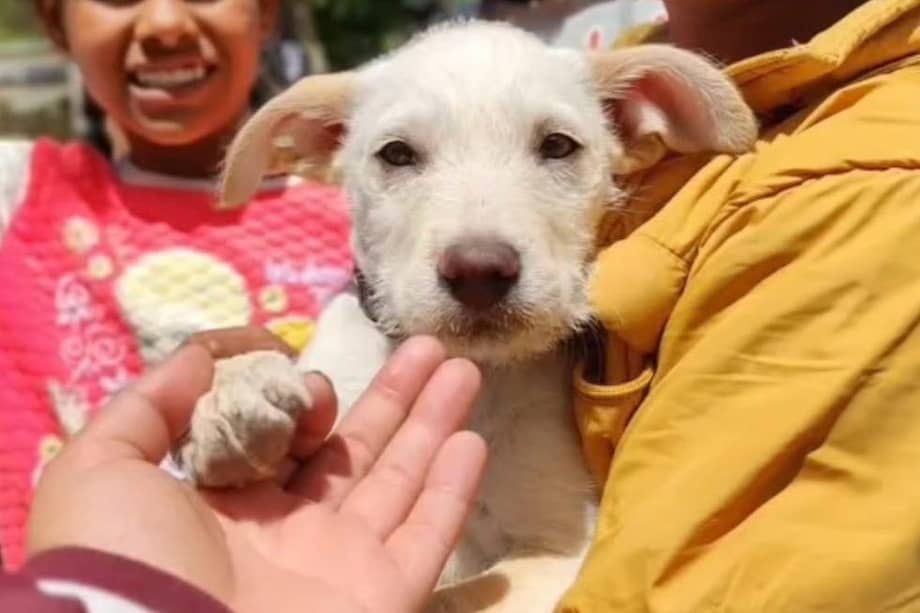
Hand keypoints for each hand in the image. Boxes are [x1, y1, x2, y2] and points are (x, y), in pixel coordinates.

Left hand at [28, 333, 486, 612]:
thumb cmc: (122, 558)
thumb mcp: (103, 467)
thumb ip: (150, 405)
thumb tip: (206, 357)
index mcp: (231, 506)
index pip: (286, 442)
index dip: (304, 402)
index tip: (308, 376)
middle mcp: (292, 533)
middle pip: (359, 451)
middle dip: (395, 397)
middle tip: (430, 347)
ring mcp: (341, 565)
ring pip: (401, 482)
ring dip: (434, 423)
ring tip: (463, 369)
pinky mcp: (381, 594)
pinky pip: (427, 538)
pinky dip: (452, 492)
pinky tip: (471, 439)